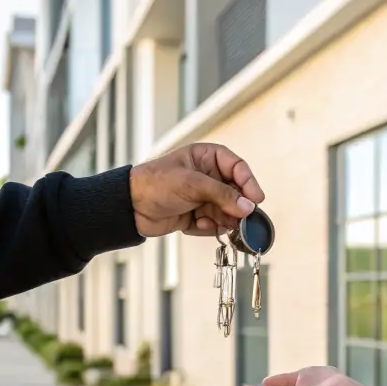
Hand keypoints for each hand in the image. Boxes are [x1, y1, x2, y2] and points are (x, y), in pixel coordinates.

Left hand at [129, 144, 264, 237]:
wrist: (129, 208)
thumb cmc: (155, 184)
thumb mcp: (192, 184)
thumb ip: (222, 195)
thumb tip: (248, 207)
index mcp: (206, 157)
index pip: (237, 167)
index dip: (249, 182)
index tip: (256, 199)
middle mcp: (207, 176)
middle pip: (236, 192)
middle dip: (237, 206)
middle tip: (241, 219)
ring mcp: (202, 197)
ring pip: (227, 210)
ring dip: (224, 219)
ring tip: (215, 224)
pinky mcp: (196, 215)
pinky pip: (214, 223)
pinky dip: (209, 227)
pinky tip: (197, 225)